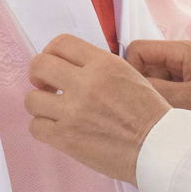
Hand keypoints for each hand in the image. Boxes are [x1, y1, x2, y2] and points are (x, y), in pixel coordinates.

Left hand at [25, 34, 171, 184]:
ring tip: (54, 112)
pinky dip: (44, 128)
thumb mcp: (130, 76)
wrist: (159, 148)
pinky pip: (36, 127)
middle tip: (46, 87)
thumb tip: (72, 69)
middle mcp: (86, 83)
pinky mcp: (67, 138)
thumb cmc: (151, 116)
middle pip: (39, 65)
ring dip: (40, 105)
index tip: (54, 65)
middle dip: (38, 76)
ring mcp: (74, 111)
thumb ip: (100, 69)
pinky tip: (58, 130)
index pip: (60, 43)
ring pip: (31, 99)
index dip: (51, 53)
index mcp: (104, 64)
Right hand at [127, 40, 190, 128]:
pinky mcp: (189, 81)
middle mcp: (181, 54)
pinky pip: (165, 87)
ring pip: (153, 78)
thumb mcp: (188, 99)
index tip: (139, 92)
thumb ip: (156, 90)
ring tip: (173, 110)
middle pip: (144, 64)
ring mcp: (185, 68)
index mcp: (181, 50)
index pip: (138, 50)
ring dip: (157, 94)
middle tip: (158, 105)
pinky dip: (166, 99)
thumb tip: (128, 87)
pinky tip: (178, 112)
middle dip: (145, 84)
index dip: (132, 70)